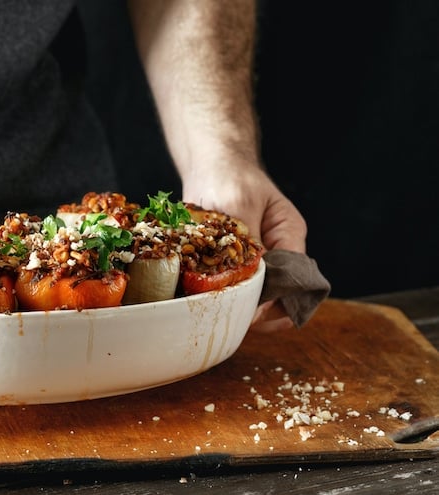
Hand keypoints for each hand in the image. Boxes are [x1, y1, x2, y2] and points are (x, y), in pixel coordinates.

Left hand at [182, 158, 306, 331]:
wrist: (210, 164)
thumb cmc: (228, 176)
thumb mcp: (238, 205)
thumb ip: (248, 243)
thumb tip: (252, 282)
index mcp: (289, 234)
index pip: (295, 280)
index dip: (276, 302)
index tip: (252, 314)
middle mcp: (280, 249)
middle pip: (281, 295)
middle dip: (260, 312)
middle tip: (233, 320)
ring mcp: (260, 256)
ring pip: (260, 296)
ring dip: (242, 306)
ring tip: (220, 313)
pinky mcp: (238, 260)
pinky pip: (238, 287)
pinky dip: (225, 295)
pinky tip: (209, 301)